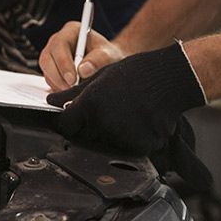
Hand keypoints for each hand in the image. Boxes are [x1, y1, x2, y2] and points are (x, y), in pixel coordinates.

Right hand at [39, 22, 122, 90]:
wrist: (107, 62)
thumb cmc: (107, 55)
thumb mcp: (108, 55)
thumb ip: (98, 60)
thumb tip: (83, 70)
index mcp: (71, 31)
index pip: (60, 44)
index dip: (63, 63)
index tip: (73, 79)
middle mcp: (58, 41)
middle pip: (47, 58)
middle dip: (58, 76)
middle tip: (71, 88)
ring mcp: (53, 55)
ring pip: (46, 70)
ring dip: (57, 83)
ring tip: (73, 90)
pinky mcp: (52, 68)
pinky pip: (48, 79)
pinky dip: (57, 87)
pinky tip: (70, 90)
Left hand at [46, 42, 206, 153]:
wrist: (169, 78)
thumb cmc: (136, 73)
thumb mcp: (101, 76)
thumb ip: (74, 93)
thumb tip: (52, 101)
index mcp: (90, 105)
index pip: (67, 125)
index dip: (69, 121)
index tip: (74, 117)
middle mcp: (103, 123)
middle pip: (86, 135)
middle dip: (92, 125)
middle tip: (110, 107)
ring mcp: (122, 137)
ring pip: (107, 142)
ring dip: (112, 132)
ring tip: (127, 111)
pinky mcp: (139, 146)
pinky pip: (128, 147)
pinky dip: (132, 138)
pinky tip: (140, 120)